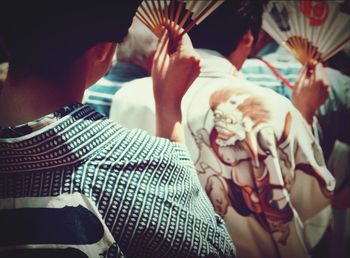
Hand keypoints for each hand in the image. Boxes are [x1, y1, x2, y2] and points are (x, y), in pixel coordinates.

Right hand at [151, 28, 199, 142]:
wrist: (169, 100)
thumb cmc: (161, 80)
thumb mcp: (159, 58)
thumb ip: (164, 41)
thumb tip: (166, 30)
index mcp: (188, 54)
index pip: (181, 34)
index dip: (173, 28)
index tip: (165, 24)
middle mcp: (196, 58)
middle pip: (185, 42)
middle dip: (175, 37)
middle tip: (163, 33)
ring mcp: (198, 65)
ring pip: (187, 50)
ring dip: (177, 47)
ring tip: (165, 47)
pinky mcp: (196, 71)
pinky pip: (189, 59)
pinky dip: (181, 56)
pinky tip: (171, 58)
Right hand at [292, 63, 329, 123]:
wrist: (303, 111)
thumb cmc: (298, 96)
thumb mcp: (298, 81)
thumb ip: (304, 70)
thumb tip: (308, 62)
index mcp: (318, 78)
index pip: (318, 65)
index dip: (312, 63)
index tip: (307, 64)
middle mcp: (325, 83)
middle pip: (322, 71)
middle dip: (315, 70)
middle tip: (306, 73)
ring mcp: (327, 89)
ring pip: (323, 78)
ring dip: (316, 77)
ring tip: (307, 83)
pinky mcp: (327, 94)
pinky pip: (323, 85)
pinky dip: (318, 85)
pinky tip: (311, 89)